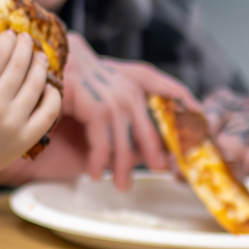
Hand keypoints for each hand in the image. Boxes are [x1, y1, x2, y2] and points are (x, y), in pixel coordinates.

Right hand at [0, 32, 61, 176]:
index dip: (7, 40)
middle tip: (28, 39)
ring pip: (36, 83)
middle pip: (19, 65)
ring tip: (40, 57)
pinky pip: (49, 110)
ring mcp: (13, 122)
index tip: (11, 33)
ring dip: (40, 65)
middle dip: (25, 46)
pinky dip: (52, 94)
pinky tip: (48, 86)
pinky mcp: (27, 137)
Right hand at [53, 39, 197, 189]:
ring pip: (126, 139)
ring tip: (123, 186)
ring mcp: (112, 95)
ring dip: (123, 166)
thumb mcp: (110, 89)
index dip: (188, 109)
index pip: (172, 91)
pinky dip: (100, 161)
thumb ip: (130, 107)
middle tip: (165, 172)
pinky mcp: (94, 105)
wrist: (45, 62)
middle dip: (159, 152)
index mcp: (136, 78)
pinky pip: (103, 141)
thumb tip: (151, 141)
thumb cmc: (78, 80)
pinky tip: (96, 174)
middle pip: (153, 125)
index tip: (204, 129)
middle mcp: (128, 85)